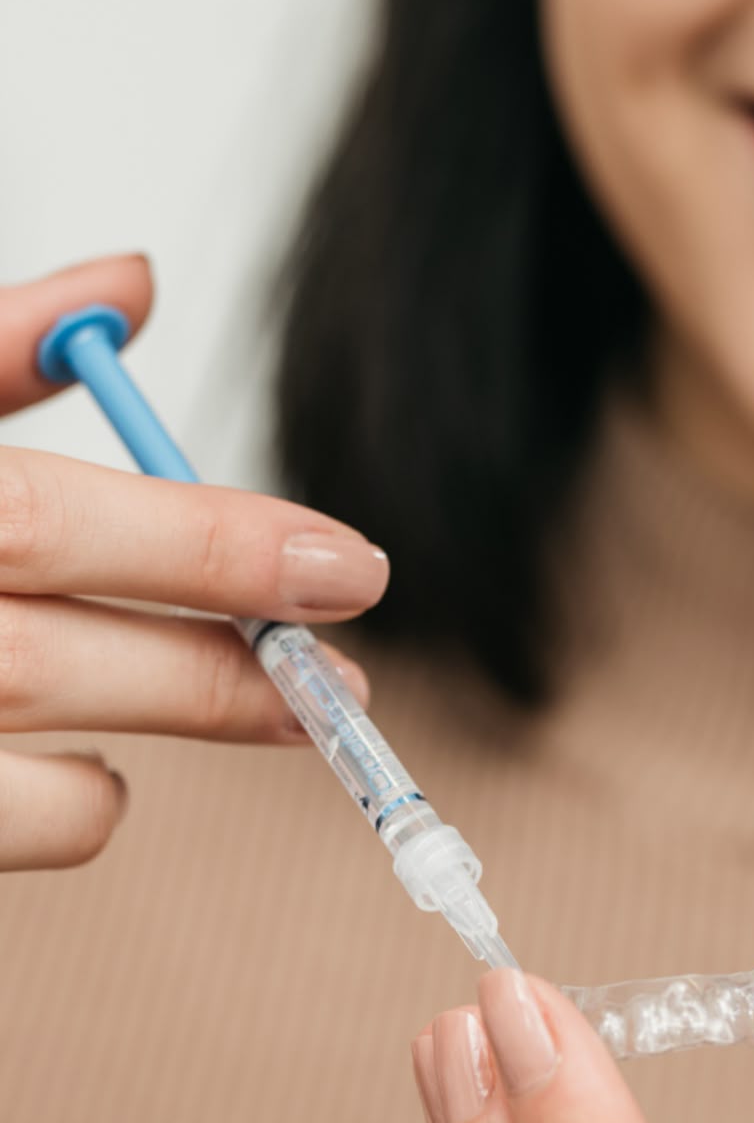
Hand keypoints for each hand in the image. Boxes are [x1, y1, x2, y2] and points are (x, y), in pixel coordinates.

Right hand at [0, 256, 387, 870]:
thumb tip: (133, 284)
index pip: (49, 516)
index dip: (208, 540)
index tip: (350, 563)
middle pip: (59, 665)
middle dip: (224, 674)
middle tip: (338, 680)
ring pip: (36, 788)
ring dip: (134, 744)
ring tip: (204, 705)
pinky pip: (13, 839)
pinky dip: (72, 806)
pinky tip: (81, 765)